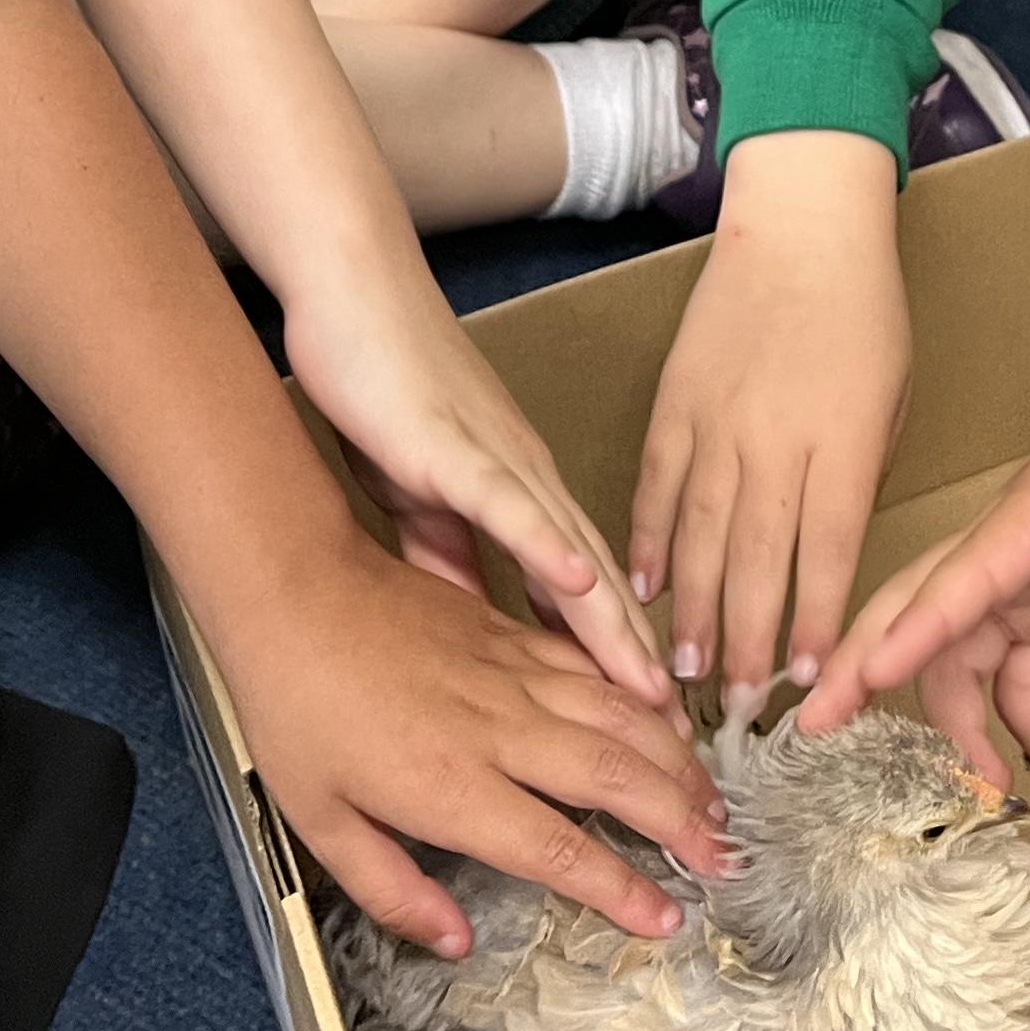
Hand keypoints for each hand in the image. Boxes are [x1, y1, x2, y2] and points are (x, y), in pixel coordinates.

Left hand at [214, 532, 727, 959]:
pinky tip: (664, 720)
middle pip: (617, 779)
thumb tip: (454, 942)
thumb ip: (391, 890)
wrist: (294, 593)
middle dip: (682, 821)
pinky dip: (642, 701)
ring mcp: (514, 675)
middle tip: (723, 857)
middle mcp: (501, 731)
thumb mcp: (318, 822)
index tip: (663, 919)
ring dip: (677, 761)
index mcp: (453, 787)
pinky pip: (595, 672)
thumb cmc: (296, 710)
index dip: (621, 890)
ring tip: (713, 799)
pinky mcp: (513, 635)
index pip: (560, 851)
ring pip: (621, 718)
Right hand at [283, 262, 674, 712]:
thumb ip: (452, 556)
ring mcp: (499, 463)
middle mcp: (530, 483)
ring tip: (653, 687)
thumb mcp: (419, 495)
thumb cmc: (383, 389)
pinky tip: (579, 581)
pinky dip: (545, 542)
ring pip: (571, 551)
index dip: (618, 659)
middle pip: (600, 584)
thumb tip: (477, 628)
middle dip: (637, 661)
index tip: (651, 726)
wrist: (352, 295)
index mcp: (523, 497)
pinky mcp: (454, 446)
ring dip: (614, 621)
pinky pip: (508, 500)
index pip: (585, 593)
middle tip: (677, 736)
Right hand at [628, 130, 905, 697]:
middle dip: (743, 642)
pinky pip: (656, 486)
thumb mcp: (891, 398)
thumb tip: (827, 550)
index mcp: (843, 442)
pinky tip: (640, 588)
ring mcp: (717, 423)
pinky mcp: (675, 402)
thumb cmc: (865, 311)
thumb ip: (858, 476)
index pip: (827, 554)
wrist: (802, 223)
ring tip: (681, 671)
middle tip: (732, 707)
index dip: (815, 623)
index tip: (807, 681)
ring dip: (689, 610)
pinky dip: (646, 540)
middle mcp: (776, 442)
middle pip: (754, 561)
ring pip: (697, 536)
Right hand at [796, 368, 1029, 785]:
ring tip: (993, 789)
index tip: (868, 675)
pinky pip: (1021, 675)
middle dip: (867, 664)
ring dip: (964, 724)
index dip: (918, 626)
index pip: (966, 572)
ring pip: (963, 655)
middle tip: (817, 726)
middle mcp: (1018, 545)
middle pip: (923, 606)